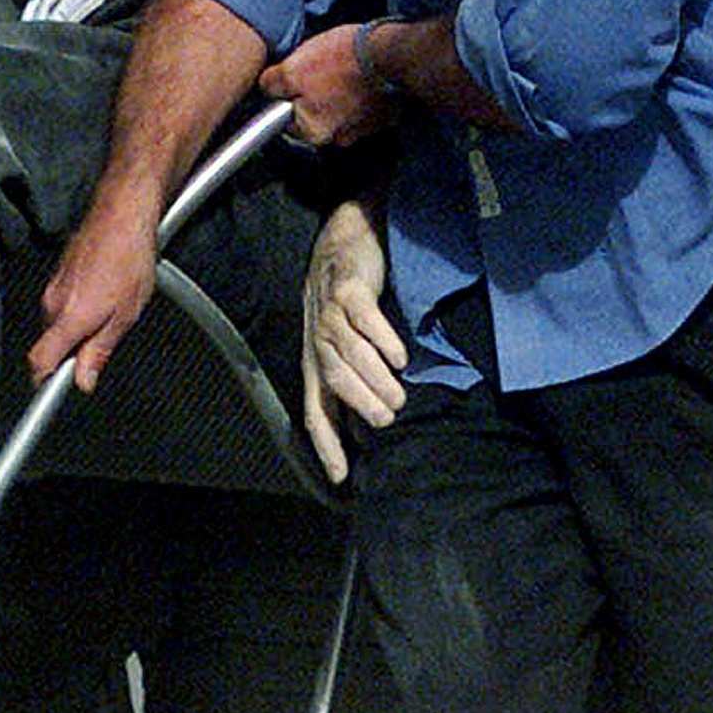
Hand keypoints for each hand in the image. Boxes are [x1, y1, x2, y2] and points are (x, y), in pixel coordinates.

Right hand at [35, 194, 160, 393]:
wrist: (121, 214)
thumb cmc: (128, 257)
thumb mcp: (125, 315)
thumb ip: (99, 351)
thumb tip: (84, 380)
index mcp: (69, 318)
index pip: (39, 361)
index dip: (43, 381)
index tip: (55, 389)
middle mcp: (52, 303)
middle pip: (52, 343)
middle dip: (73, 348)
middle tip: (105, 336)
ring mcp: (52, 286)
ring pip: (59, 322)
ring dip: (79, 324)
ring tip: (110, 306)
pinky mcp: (57, 275)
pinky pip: (62, 303)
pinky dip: (80, 305)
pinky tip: (105, 290)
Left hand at [260, 22, 395, 148]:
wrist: (393, 54)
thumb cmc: (343, 60)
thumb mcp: (293, 68)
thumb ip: (273, 85)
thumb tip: (267, 89)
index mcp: (314, 132)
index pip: (288, 121)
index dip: (288, 95)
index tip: (297, 78)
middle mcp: (339, 139)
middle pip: (315, 115)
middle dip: (315, 94)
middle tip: (321, 67)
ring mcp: (365, 129)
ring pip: (339, 109)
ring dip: (338, 92)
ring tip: (343, 67)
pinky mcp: (384, 116)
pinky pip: (363, 104)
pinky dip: (360, 91)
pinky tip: (360, 73)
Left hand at [303, 196, 404, 482]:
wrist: (345, 235)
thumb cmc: (344, 297)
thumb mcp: (338, 338)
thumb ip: (349, 373)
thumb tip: (369, 420)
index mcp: (314, 359)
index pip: (314, 410)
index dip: (326, 444)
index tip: (342, 477)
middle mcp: (318, 340)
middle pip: (333, 382)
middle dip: (358, 406)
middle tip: (386, 422)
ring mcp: (331, 312)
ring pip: (349, 354)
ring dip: (374, 379)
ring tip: (399, 397)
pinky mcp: (349, 289)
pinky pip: (364, 319)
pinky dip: (381, 340)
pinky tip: (399, 357)